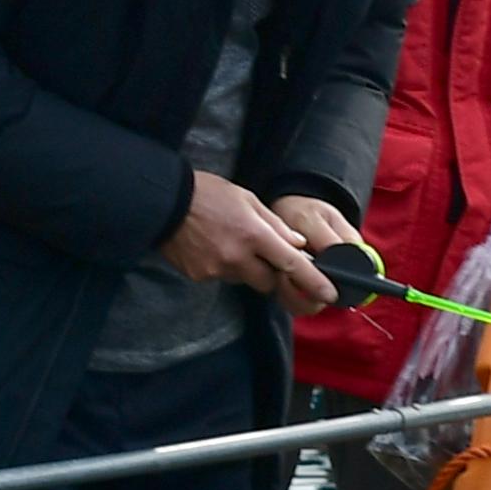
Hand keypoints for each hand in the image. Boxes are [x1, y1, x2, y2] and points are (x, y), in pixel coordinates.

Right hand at [166, 172, 330, 314]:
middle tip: (261, 251)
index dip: (314, 282)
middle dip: (272, 272)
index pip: (293, 265)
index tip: (330, 294)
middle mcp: (237, 257)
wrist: (160, 202)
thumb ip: (276, 225)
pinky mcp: (198, 276)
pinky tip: (211, 247)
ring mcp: (215, 269)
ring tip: (229, 242)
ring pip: (245, 279)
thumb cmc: (207, 194)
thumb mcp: (248, 200)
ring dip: (246, 268)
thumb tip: (298, 245)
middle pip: (269, 281)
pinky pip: (221, 277)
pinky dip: (223, 267)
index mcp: (255, 235)